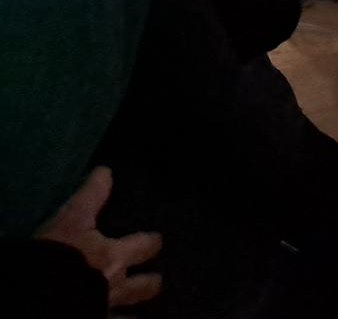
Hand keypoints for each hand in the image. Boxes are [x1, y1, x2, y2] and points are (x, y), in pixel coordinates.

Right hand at [35, 167, 161, 308]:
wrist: (41, 292)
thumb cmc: (58, 255)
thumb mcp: (71, 220)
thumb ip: (91, 196)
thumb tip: (106, 171)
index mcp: (114, 256)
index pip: (144, 245)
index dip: (151, 242)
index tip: (157, 240)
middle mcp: (117, 285)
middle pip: (146, 286)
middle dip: (152, 282)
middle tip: (155, 281)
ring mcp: (107, 309)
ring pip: (131, 314)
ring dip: (136, 310)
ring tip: (140, 313)